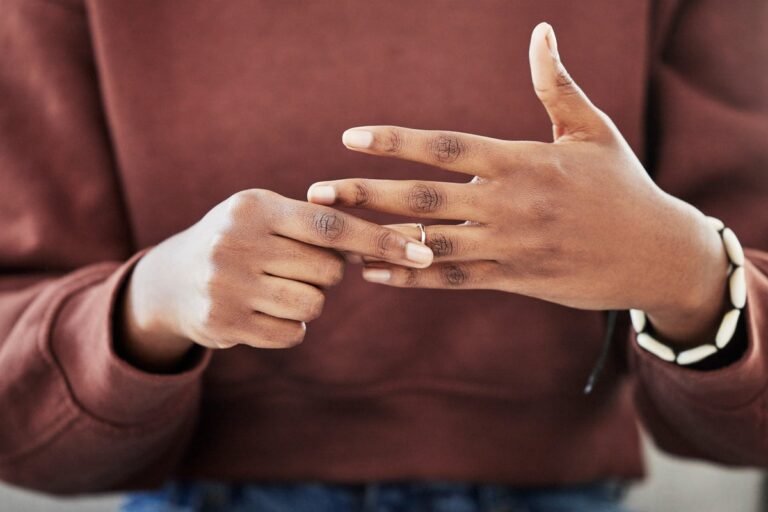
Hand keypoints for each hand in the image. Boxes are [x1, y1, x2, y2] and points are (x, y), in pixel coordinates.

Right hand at [120, 189, 433, 370]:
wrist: (171, 280)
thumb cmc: (240, 241)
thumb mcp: (266, 216)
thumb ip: (317, 222)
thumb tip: (387, 242)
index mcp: (254, 207)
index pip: (331, 224)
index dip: (380, 239)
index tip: (424, 253)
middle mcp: (236, 243)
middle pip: (328, 270)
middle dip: (327, 273)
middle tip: (297, 267)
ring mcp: (226, 285)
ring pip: (312, 304)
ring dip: (309, 301)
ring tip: (278, 288)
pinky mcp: (223, 323)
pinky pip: (292, 332)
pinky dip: (289, 325)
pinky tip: (263, 310)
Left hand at [308, 23, 729, 346]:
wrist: (655, 253)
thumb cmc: (622, 186)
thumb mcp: (591, 130)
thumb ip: (555, 85)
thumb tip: (541, 30)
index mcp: (522, 161)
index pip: (446, 147)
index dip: (395, 142)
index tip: (350, 138)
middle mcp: (509, 204)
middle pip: (424, 198)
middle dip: (366, 194)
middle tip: (316, 193)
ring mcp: (509, 246)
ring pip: (431, 243)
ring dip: (378, 240)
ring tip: (333, 237)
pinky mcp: (514, 280)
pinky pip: (452, 280)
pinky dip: (411, 278)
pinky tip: (373, 274)